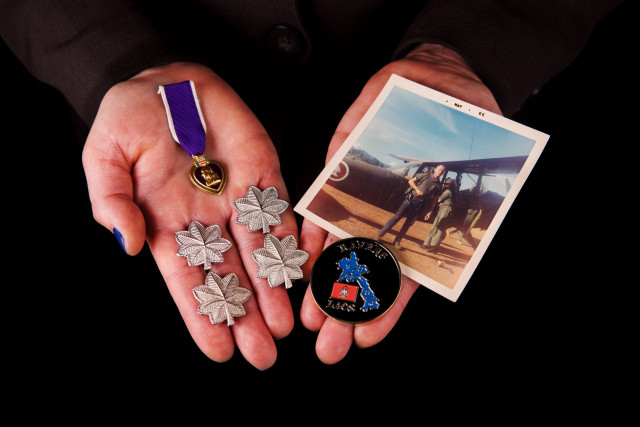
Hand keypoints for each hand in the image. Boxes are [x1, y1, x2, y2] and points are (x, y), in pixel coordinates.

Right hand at [82, 62, 297, 369]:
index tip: (219, 351)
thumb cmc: (129, 117)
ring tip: (284, 327)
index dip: (203, 316)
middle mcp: (207, 220)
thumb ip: (111, 200)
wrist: (167, 78)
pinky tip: (302, 273)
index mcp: (167, 224)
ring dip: (272, 290)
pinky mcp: (265, 174)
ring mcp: (238, 199)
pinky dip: (292, 242)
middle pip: (230, 277)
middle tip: (262, 355)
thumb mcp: (104, 155)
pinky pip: (281, 213)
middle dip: (245, 316)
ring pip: (260, 254)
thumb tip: (129, 245)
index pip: (188, 281)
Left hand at [299, 43, 501, 363]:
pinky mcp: (341, 171)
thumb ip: (460, 178)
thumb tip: (470, 223)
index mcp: (425, 218)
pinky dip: (311, 234)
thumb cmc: (456, 109)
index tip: (367, 336)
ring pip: (342, 246)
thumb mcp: (470, 145)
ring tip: (312, 322)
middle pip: (369, 269)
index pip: (406, 270)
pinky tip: (301, 265)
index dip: (387, 305)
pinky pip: (323, 207)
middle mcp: (392, 214)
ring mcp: (364, 195)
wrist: (428, 76)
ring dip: (326, 285)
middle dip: (348, 310)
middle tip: (331, 348)